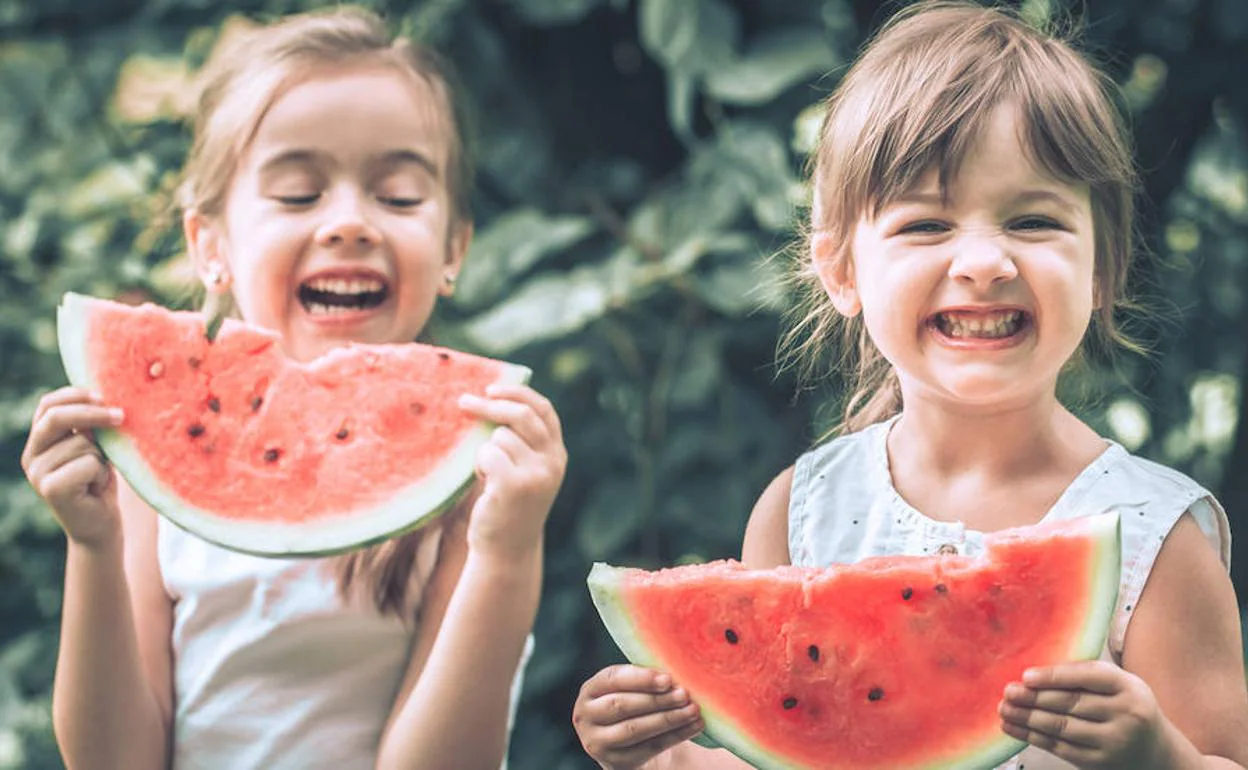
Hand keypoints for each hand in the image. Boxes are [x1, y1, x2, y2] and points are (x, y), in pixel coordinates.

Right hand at [21, 388, 125, 549]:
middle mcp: (31, 456)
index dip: (75, 395)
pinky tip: (97, 488)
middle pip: (57, 417)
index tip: (104, 396)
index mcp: (39, 441)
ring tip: (99, 475)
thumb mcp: (94, 448)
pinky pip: (88, 463)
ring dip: (102, 456)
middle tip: (121, 415)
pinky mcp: (51, 489)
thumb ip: (87, 427)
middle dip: (93, 413)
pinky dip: (102, 472)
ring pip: (81, 443)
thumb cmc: (100, 482)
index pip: (47, 404)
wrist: (100, 525)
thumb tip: (101, 397)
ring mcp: (38, 473)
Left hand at [457, 384, 565, 559]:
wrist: (506, 551)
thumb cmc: (507, 506)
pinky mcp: (515, 485)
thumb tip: (493, 400)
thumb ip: (521, 442)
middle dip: (490, 405)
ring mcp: (536, 474)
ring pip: (499, 436)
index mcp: (557, 455)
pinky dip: (479, 464)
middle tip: (463, 403)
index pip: (544, 410)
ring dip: (484, 451)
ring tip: (488, 477)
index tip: (493, 388)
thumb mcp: (524, 471)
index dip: (519, 393)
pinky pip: (487, 453)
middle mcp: (553, 462)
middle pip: (521, 415)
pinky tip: (484, 483)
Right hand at [573, 664, 703, 769]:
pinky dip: (675, 736)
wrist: (630, 749)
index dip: (640, 678)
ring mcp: (597, 742)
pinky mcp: (614, 762)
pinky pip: (648, 748)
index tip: (667, 679)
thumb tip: (676, 674)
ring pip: (634, 729)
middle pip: (621, 705)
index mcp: (590, 690)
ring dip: (668, 718)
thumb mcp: (632, 690)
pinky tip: (693, 726)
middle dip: (656, 699)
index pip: (612, 679)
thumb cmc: (635, 708)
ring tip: (693, 710)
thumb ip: (646, 680)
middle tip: (684, 694)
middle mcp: (586, 716)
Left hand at [999, 660, 1167, 768]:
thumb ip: (1085, 675)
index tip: (1026, 676)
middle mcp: (1125, 715)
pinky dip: (1032, 736)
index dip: (1055, 676)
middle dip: (1034, 698)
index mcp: (1129, 687)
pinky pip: (1059, 747)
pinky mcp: (1099, 762)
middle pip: (1071, 703)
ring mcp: (1113, 742)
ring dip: (1027, 718)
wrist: (1154, 751)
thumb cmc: (1125, 706)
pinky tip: (1014, 727)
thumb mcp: (1118, 685)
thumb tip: (1034, 672)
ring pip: (1061, 727)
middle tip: (1008, 692)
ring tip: (1004, 709)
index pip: (1089, 676)